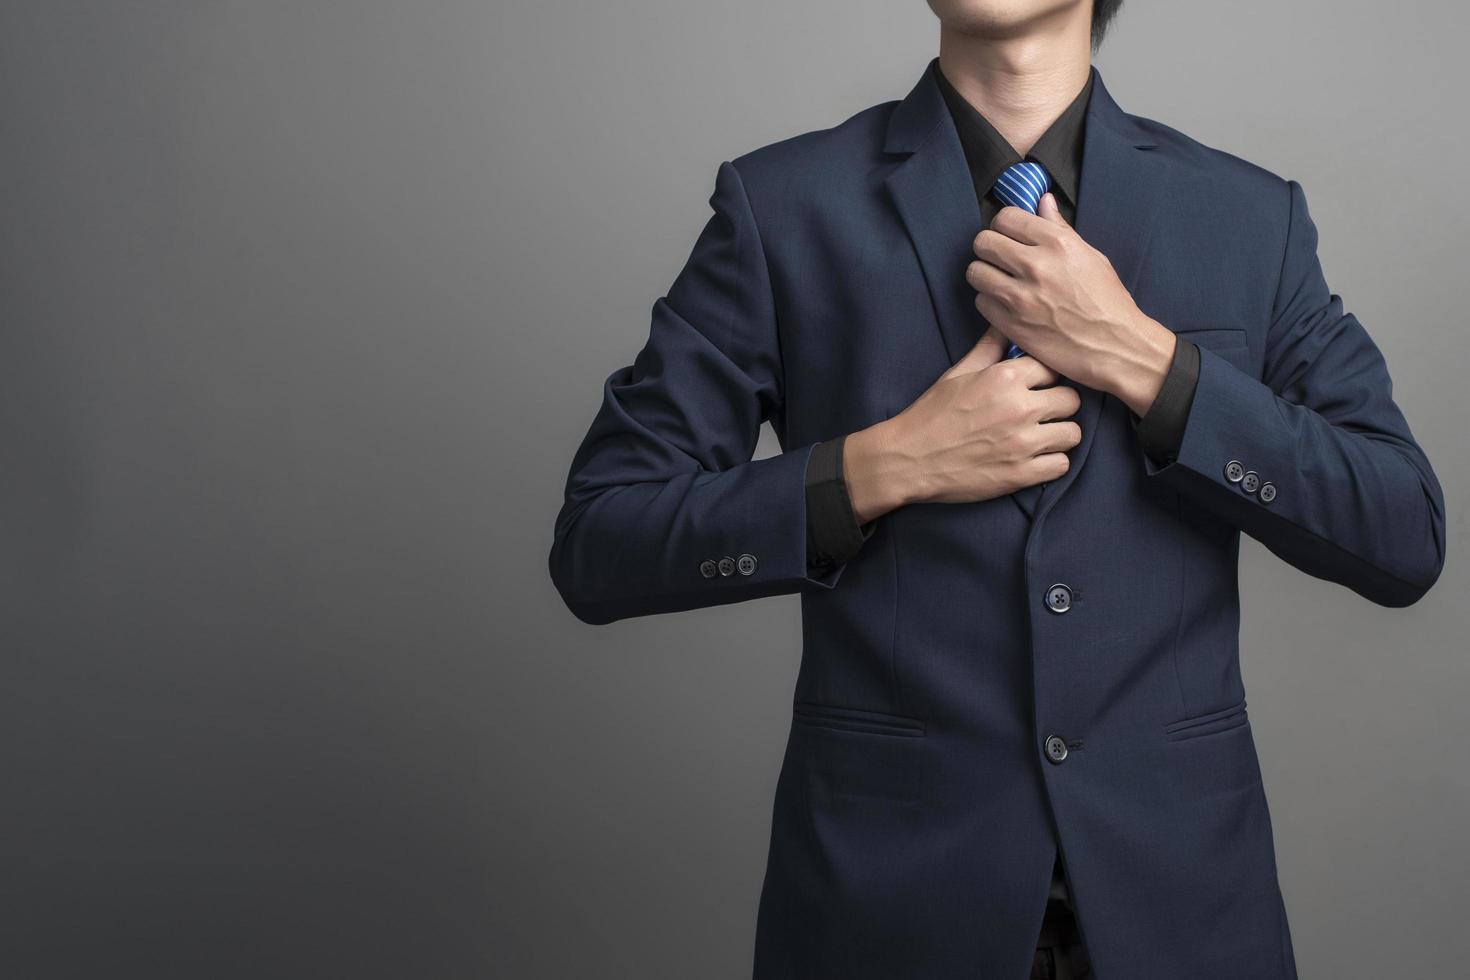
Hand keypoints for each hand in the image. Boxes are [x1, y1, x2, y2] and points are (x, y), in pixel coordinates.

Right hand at [843, 325, 1082, 521]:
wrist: (909, 459)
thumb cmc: (931, 414)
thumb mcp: (958, 373)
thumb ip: (989, 347)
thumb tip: (1005, 322)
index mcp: (1005, 378)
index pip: (1054, 367)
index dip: (1047, 377)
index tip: (1039, 385)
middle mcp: (1019, 408)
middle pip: (1071, 400)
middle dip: (1059, 404)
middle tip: (1043, 412)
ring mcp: (1022, 444)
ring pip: (1073, 434)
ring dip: (1060, 434)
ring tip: (1042, 435)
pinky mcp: (1021, 474)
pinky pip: (1061, 465)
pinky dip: (1052, 462)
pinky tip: (1037, 458)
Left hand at [965, 193, 1175, 416]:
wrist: (1114, 347)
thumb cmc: (1107, 302)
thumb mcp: (1091, 256)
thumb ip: (1060, 228)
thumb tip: (1043, 201)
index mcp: (1057, 243)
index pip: (1006, 218)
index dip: (1004, 226)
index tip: (1009, 236)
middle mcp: (1035, 265)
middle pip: (984, 242)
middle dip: (989, 248)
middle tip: (1000, 259)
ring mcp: (1020, 296)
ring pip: (976, 272)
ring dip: (985, 275)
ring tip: (1000, 282)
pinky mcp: (1010, 324)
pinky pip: (980, 301)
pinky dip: (989, 302)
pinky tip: (1006, 305)